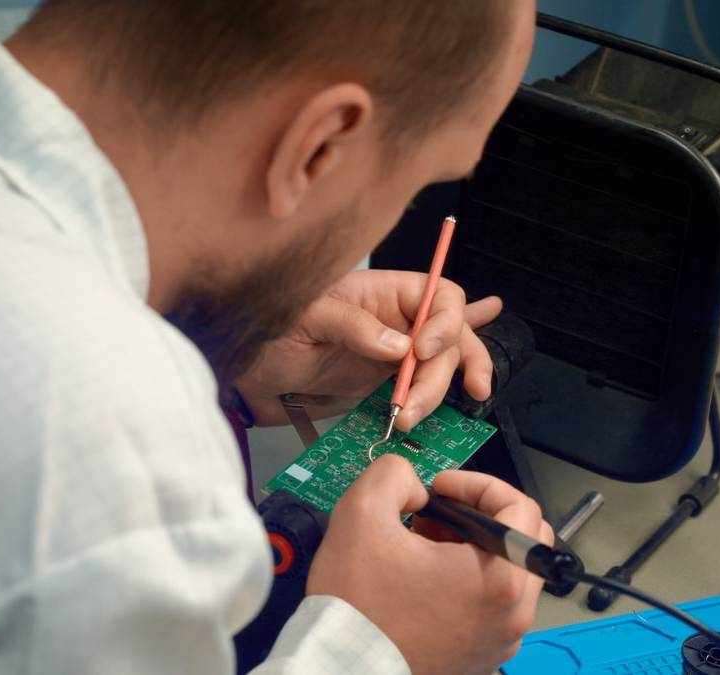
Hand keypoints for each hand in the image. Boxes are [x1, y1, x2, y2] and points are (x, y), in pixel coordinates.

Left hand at [235, 269, 501, 429]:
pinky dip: (448, 389)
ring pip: (443, 367)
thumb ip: (352, 327)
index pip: (440, 296)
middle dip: (445, 371)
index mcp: (382, 292)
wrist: (243, 373)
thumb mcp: (303, 318)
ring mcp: (393, 354)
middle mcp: (396, 320)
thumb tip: (399, 345)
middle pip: (450, 337)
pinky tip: (475, 386)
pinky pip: (424, 384)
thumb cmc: (266, 332)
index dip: (446, 321)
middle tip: (417, 403)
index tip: (424, 351)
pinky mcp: (383, 384)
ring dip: (439, 393)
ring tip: (412, 416)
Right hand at [307, 456, 551, 674]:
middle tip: (438, 513)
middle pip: (524, 540)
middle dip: (481, 514)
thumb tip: (415, 486)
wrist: (338, 667)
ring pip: (510, 574)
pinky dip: (470, 583)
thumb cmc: (356, 602)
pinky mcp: (483, 657)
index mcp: (500, 579)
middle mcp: (513, 615)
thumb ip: (395, 475)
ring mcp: (501, 641)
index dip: (477, 484)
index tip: (440, 488)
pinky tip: (425, 579)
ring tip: (425, 546)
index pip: (521, 507)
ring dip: (475, 548)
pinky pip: (494, 607)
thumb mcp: (362, 513)